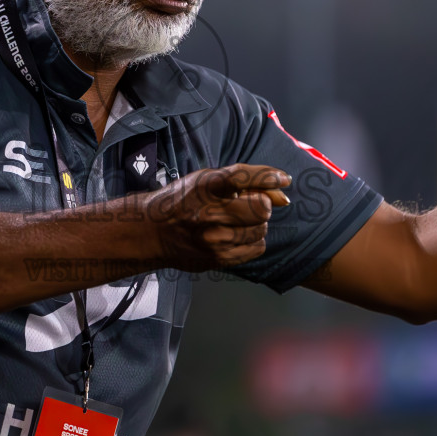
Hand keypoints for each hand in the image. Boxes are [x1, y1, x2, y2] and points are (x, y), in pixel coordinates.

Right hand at [143, 163, 290, 269]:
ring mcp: (213, 239)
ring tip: (238, 221)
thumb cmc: (184, 201)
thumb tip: (283, 193)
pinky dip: (253, 241)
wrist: (153, 232)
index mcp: (205, 187)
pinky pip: (256, 248)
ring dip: (256, 224)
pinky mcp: (217, 259)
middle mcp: (208, 214)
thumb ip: (245, 183)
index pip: (243, 177)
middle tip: (249, 205)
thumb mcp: (207, 180)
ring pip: (261, 230)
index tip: (284, 179)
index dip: (268, 176)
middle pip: (261, 208)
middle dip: (261, 205)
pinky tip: (236, 235)